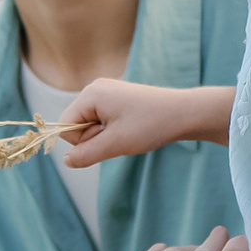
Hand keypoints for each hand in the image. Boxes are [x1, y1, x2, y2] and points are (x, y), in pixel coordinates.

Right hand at [53, 80, 231, 168]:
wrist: (185, 113)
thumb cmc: (150, 126)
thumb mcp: (114, 144)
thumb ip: (86, 154)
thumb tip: (65, 161)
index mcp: (90, 94)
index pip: (65, 126)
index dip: (83, 142)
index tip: (108, 139)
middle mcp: (95, 88)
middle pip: (77, 125)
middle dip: (96, 138)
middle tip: (122, 135)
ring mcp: (107, 92)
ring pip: (92, 125)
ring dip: (106, 136)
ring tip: (130, 131)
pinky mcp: (118, 98)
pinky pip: (104, 121)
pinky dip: (115, 130)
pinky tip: (132, 128)